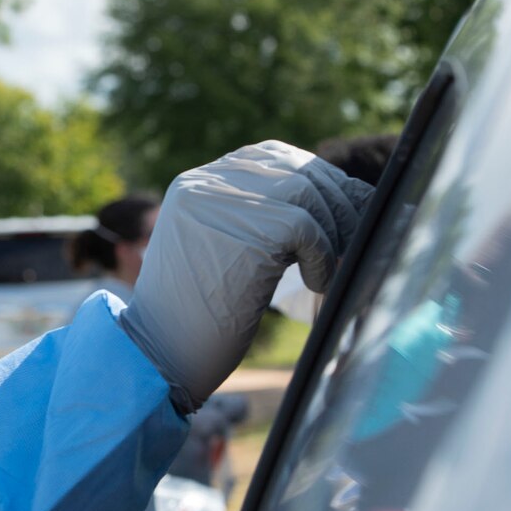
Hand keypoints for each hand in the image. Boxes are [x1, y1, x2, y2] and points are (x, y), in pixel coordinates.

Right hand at [121, 141, 372, 411]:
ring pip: (307, 192)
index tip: (335, 212)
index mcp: (196, 184)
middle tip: (351, 237)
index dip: (313, 179)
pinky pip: (309, 228)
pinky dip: (323, 256)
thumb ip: (249, 218)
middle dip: (334, 201)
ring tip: (328, 264)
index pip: (270, 157)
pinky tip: (316, 281)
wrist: (160, 353)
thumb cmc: (193, 317)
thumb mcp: (214, 249)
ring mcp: (223, 206)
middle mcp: (206, 185)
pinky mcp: (247, 235)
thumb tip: (324, 200)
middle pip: (295, 169)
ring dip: (333, 229)